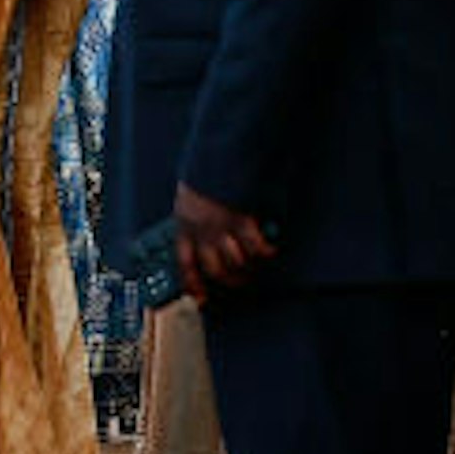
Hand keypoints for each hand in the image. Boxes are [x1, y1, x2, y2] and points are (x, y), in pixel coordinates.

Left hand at [171, 181, 276, 299]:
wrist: (218, 155)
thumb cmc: (204, 173)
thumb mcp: (189, 197)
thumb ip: (194, 217)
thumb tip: (200, 235)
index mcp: (184, 224)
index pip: (184, 263)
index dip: (192, 284)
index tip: (200, 298)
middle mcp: (200, 230)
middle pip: (215, 270)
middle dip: (230, 280)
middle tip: (241, 281)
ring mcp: (221, 227)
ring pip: (235, 261)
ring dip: (248, 266)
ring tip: (256, 266)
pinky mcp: (240, 220)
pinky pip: (256, 246)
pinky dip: (265, 251)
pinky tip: (270, 250)